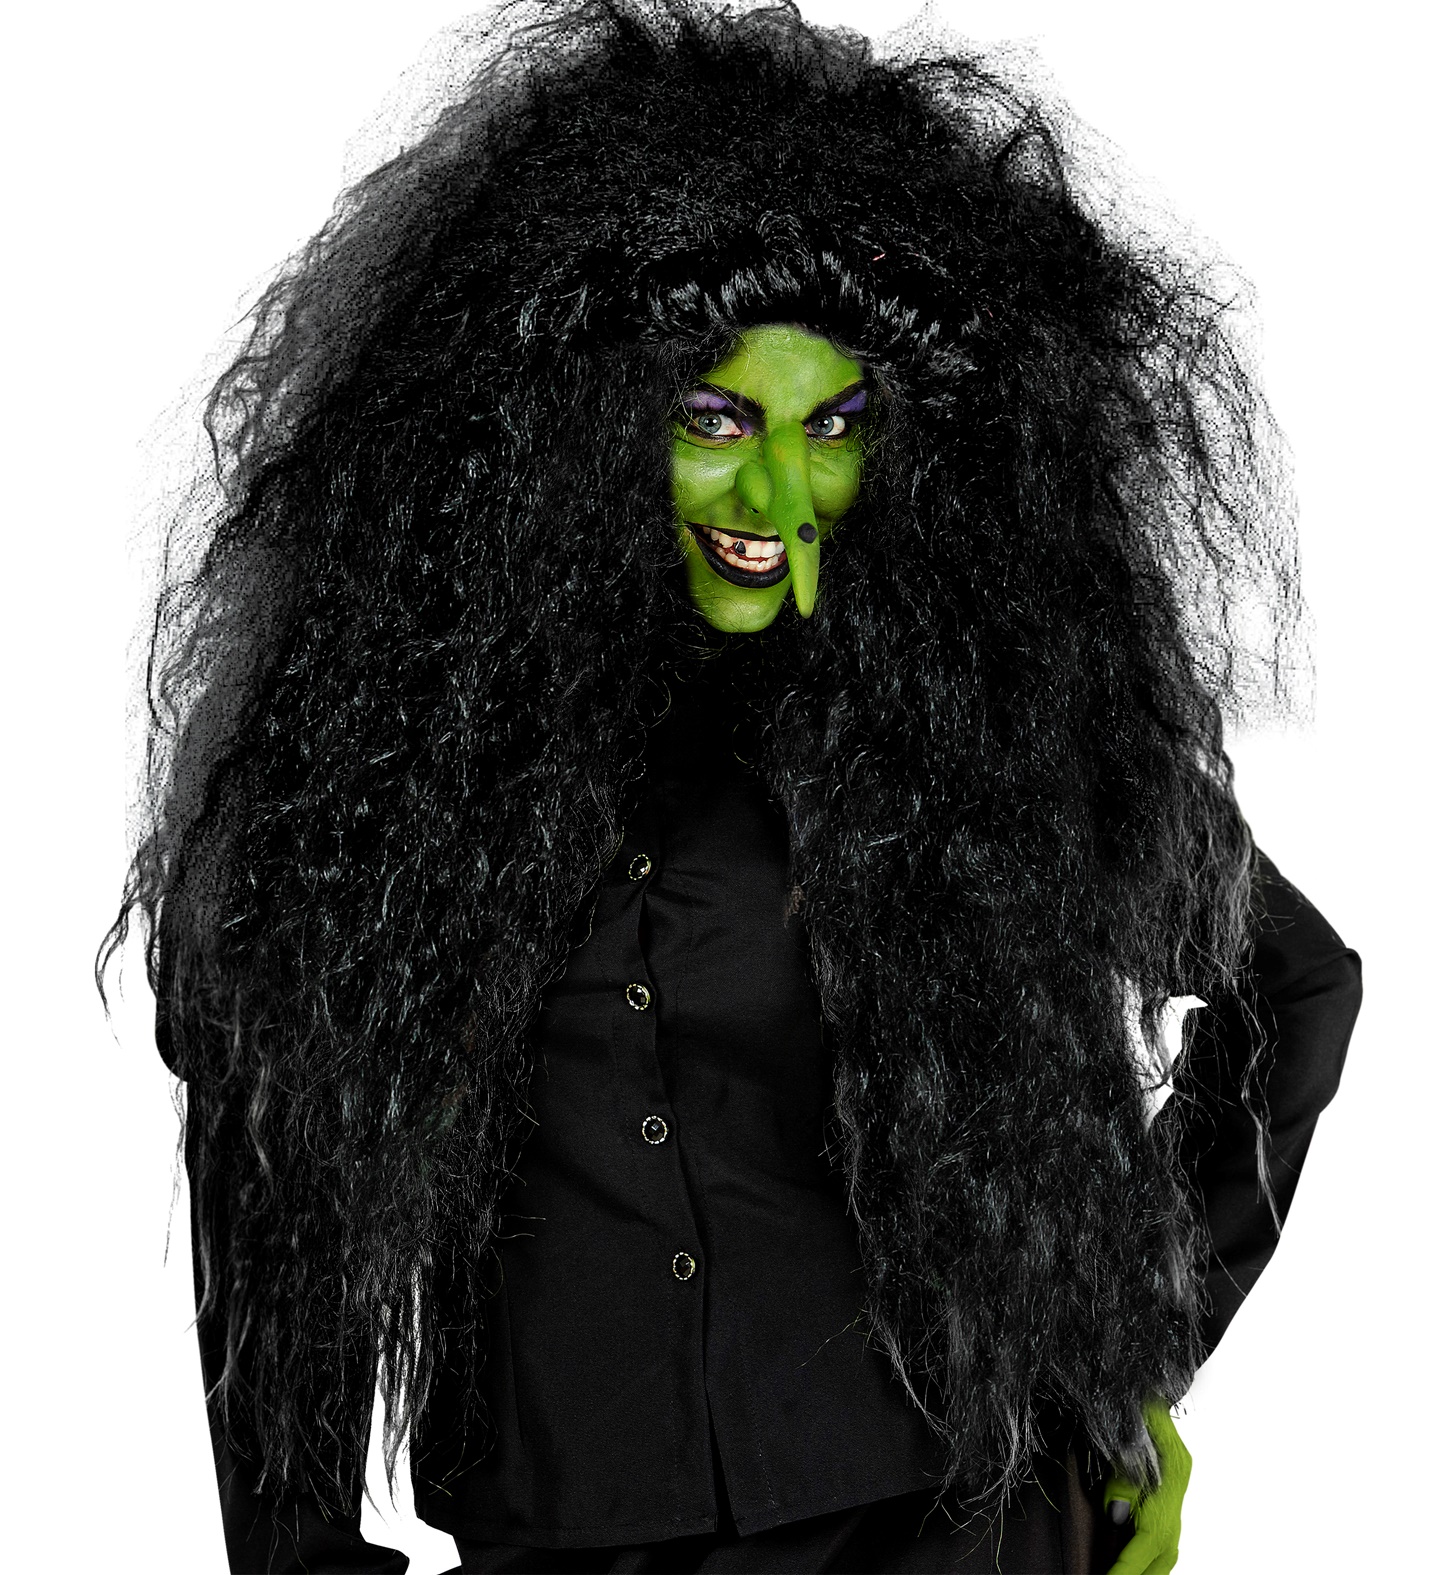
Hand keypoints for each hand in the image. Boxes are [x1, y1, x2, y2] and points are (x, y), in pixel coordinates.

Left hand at [1102, 1395, 1192, 1573]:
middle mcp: (1175, 1494)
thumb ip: (1122, 1476)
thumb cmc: (1137, 1406)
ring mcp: (1173, 1498)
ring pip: (1165, 1551)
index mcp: (1171, 1479)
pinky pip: (1161, 1540)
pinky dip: (1148, 1558)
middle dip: (1138, 1573)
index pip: (1150, 1539)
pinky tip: (1134, 1564)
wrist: (1150, 1389)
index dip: (1127, 1566)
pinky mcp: (1166, 1498)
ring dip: (1145, 1569)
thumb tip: (1116, 1516)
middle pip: (1163, 1555)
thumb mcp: (1128, 1431)